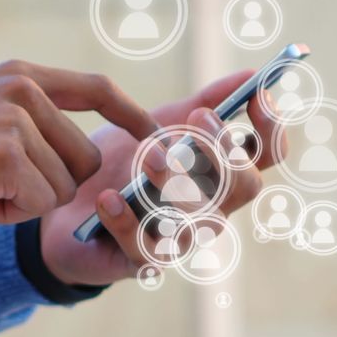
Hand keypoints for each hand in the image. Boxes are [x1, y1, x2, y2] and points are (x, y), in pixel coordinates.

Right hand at [0, 60, 157, 224]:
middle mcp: (22, 88)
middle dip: (51, 186)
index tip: (154, 136)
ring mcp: (15, 118)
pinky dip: (8, 214)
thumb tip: (91, 158)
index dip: (129, 114)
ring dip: (25, 202)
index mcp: (19, 75)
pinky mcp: (6, 154)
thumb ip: (33, 122)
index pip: (95, 88)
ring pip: (62, 187)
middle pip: (84, 156)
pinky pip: (38, 204)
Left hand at [38, 71, 286, 285]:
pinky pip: (146, 249)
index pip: (265, 157)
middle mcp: (211, 210)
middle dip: (224, 151)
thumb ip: (201, 103)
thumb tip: (248, 75)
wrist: (66, 206)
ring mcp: (181, 239)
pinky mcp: (144, 262)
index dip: (270, 129)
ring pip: (200, 221)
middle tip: (196, 119)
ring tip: (148, 153)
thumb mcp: (156, 125)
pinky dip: (127, 221)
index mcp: (220, 176)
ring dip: (176, 183)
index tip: (257, 97)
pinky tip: (109, 198)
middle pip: (243, 187)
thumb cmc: (119, 165)